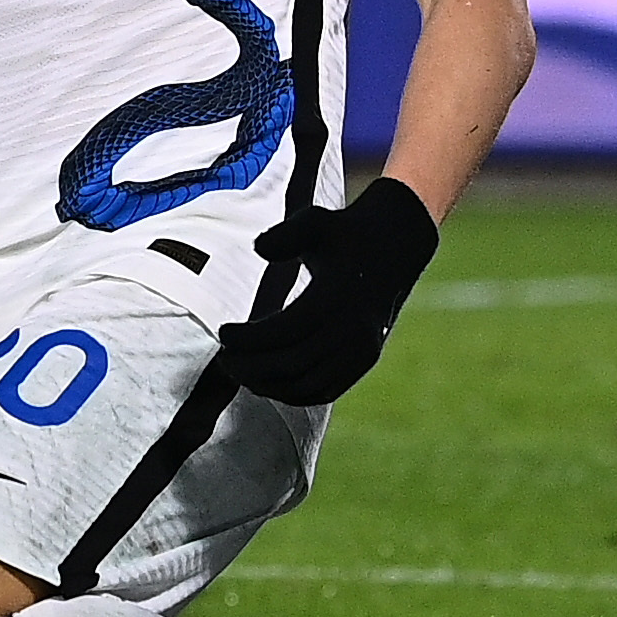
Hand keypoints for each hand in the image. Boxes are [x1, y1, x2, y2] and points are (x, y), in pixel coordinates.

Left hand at [217, 177, 439, 406]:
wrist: (393, 248)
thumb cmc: (343, 234)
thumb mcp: (316, 222)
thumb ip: (286, 234)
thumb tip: (259, 248)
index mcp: (337, 296)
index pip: (285, 330)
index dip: (249, 338)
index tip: (223, 333)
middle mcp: (353, 328)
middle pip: (293, 363)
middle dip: (251, 366)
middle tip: (223, 359)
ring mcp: (363, 349)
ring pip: (309, 384)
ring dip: (269, 385)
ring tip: (239, 373)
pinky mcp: (365, 360)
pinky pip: (326, 390)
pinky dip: (294, 394)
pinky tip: (266, 383)